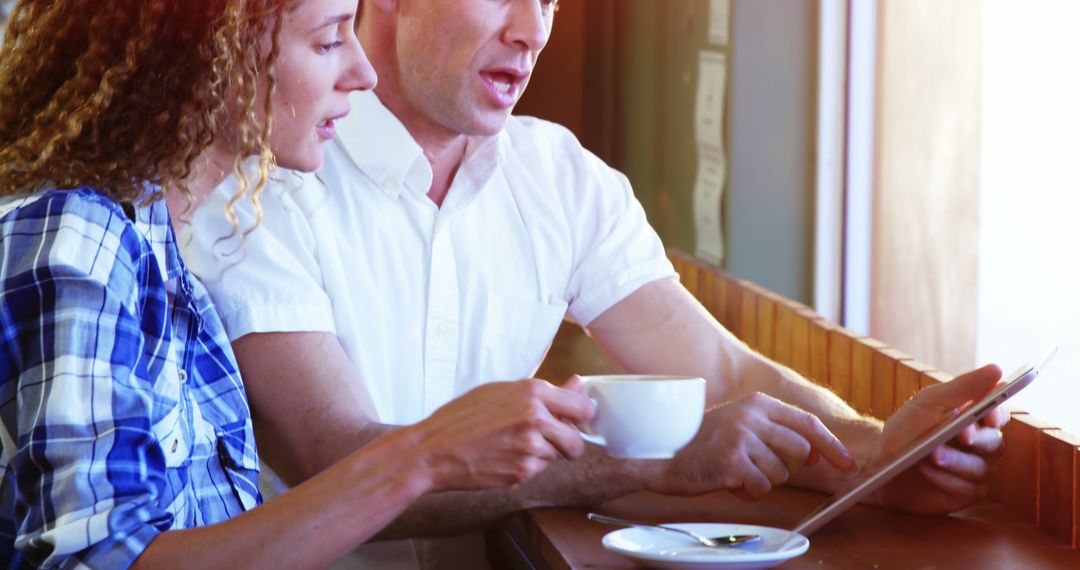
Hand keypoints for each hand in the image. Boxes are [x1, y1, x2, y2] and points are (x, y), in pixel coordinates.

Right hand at [410, 377, 593, 490]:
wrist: (433, 449)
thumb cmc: (462, 418)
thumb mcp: (501, 392)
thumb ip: (544, 392)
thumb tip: (577, 385)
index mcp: (532, 391)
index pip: (584, 408)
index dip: (579, 419)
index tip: (571, 423)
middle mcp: (536, 416)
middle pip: (577, 440)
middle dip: (565, 445)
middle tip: (543, 441)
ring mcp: (530, 445)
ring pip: (556, 456)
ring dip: (541, 455)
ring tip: (511, 446)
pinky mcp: (523, 470)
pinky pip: (538, 470)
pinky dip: (526, 468)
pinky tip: (503, 458)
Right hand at [647, 392, 853, 498]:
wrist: (662, 455)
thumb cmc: (704, 444)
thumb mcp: (742, 426)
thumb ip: (778, 434)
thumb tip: (819, 452)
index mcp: (757, 402)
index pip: (808, 423)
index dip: (831, 446)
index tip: (847, 464)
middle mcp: (751, 415)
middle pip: (801, 451)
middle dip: (788, 468)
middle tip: (760, 468)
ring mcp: (742, 437)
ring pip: (782, 473)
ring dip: (764, 481)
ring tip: (738, 472)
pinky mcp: (733, 461)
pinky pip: (762, 487)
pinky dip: (749, 491)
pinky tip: (729, 481)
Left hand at [872, 364, 1006, 513]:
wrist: (879, 462)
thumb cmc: (906, 429)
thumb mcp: (929, 403)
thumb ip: (963, 387)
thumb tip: (997, 369)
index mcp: (975, 420)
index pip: (999, 415)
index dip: (998, 414)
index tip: (988, 413)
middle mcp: (981, 446)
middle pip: (995, 443)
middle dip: (976, 439)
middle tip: (960, 434)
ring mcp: (974, 471)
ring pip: (979, 467)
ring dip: (954, 460)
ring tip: (931, 453)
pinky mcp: (963, 494)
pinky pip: (965, 488)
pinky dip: (945, 478)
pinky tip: (927, 469)